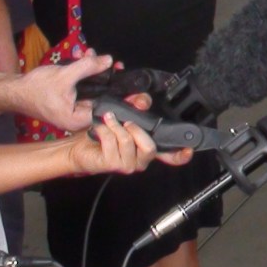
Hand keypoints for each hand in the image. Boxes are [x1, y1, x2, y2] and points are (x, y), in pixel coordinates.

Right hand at [10, 51, 113, 131]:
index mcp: (79, 119)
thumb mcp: (65, 75)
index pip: (109, 109)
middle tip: (117, 65)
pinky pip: (84, 88)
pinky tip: (85, 58)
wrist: (14, 91)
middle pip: (103, 98)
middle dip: (108, 78)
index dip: (122, 96)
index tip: (132, 84)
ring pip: (94, 90)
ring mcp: (75, 110)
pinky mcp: (71, 102)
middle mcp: (79, 118)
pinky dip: (85, 74)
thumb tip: (109, 61)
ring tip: (94, 56)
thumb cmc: (35, 89)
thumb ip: (88, 67)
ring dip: (95, 72)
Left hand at [65, 109, 191, 174]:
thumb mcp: (123, 116)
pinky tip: (99, 129)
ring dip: (116, 126)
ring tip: (108, 120)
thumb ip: (136, 107)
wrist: (77, 147)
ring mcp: (127, 164)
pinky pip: (113, 142)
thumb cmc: (100, 135)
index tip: (189, 149)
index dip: (181, 155)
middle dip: (136, 129)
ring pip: (128, 141)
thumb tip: (143, 101)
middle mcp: (140, 159)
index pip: (171, 156)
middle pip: (150, 147)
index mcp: (146, 148)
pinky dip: (105, 130)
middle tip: (125, 122)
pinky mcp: (112, 164)